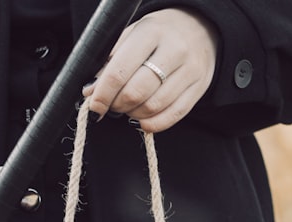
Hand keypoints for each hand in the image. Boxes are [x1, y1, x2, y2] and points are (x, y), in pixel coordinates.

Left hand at [83, 8, 218, 132]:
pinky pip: (174, 115)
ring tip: (129, 108)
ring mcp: (190, 69)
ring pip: (153, 107)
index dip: (103, 94)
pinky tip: (143, 120)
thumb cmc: (157, 35)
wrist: (199, 28)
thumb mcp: (131, 37)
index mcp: (151, 32)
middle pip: (136, 92)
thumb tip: (91, 91)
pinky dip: (153, 124)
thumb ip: (109, 62)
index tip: (95, 105)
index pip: (120, 71)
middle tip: (112, 105)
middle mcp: (174, 49)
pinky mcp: (200, 87)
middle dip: (117, 105)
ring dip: (134, 115)